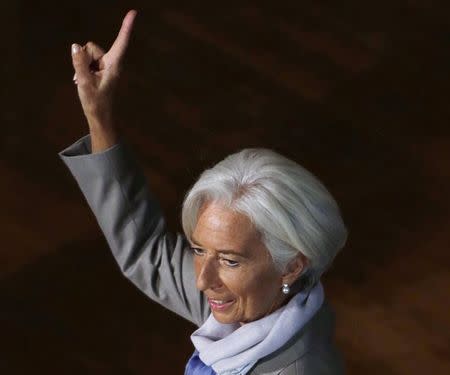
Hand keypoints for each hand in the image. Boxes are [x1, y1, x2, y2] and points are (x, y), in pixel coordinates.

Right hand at [71, 9, 136, 127]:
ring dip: (83, 65)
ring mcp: (106, 66)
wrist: (99, 116)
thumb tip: (76, 46)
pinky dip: (82, 68)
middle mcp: (112, 63)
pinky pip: (86, 60)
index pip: (121, 42)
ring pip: (88, 53)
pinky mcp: (100, 69)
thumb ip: (79, 63)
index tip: (133, 12)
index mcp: (114, 65)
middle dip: (85, 58)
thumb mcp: (84, 82)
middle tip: (86, 77)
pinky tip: (83, 81)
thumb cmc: (95, 102)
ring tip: (86, 81)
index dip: (126, 27)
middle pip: (92, 47)